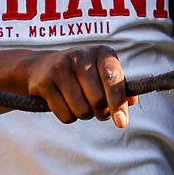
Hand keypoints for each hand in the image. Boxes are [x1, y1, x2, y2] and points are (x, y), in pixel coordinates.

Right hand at [14, 44, 132, 126]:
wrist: (41, 67)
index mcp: (102, 52)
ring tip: (80, 104)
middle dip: (100, 112)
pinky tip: (65, 104)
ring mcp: (61, 68)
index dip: (118, 102)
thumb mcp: (103, 73)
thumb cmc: (82, 73)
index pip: (113, 79)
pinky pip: (66, 115)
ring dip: (84, 115)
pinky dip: (69, 117)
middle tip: (98, 110)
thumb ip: (120, 87)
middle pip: (98, 100)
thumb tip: (132, 101)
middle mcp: (81, 56)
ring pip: (82, 110)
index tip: (121, 122)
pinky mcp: (45, 82)